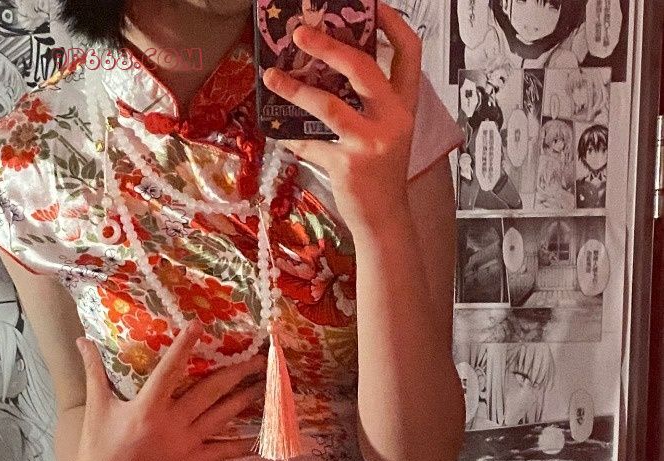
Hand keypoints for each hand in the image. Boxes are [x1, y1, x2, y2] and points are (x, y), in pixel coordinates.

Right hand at [71, 320, 267, 460]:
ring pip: (221, 417)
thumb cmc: (97, 447)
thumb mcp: (95, 407)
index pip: (169, 371)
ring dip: (245, 400)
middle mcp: (170, 426)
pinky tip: (262, 435)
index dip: (184, 347)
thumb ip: (93, 372)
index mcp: (146, 409)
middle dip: (235, 374)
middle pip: (209, 392)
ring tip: (265, 385)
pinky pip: (222, 452)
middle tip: (257, 359)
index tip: (199, 326)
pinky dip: (242, 445)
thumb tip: (82, 340)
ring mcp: (184, 445)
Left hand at [262, 1, 421, 234]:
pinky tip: (279, 133)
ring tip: (271, 76)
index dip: (392, 23)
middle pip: (363, 68)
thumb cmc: (380, 173)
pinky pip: (311, 144)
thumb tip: (322, 70)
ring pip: (329, 104)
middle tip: (299, 34)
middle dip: (329, 45)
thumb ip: (365, 103)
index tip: (371, 5)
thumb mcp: (384, 132)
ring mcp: (371, 142)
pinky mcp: (348, 164)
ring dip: (295, 88)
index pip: (409, 53)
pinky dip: (292, 138)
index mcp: (404, 106)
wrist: (383, 219)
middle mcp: (393, 120)